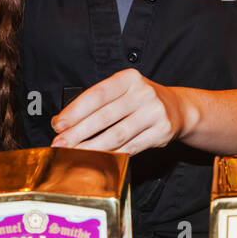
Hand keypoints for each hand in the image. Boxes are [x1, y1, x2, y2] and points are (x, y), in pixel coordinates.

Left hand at [50, 69, 188, 155]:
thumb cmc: (141, 100)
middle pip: (104, 117)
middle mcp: (143, 93)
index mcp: (129, 79)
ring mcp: (154, 113)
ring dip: (92, 147)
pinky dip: (112, 155)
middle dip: (78, 133)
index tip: (58, 125)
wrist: (178, 109)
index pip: (97, 95)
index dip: (75, 111)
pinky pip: (130, 147)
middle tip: (60, 144)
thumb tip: (64, 121)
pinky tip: (97, 158)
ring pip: (116, 135)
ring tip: (74, 153)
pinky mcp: (161, 132)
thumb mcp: (122, 90)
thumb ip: (97, 102)